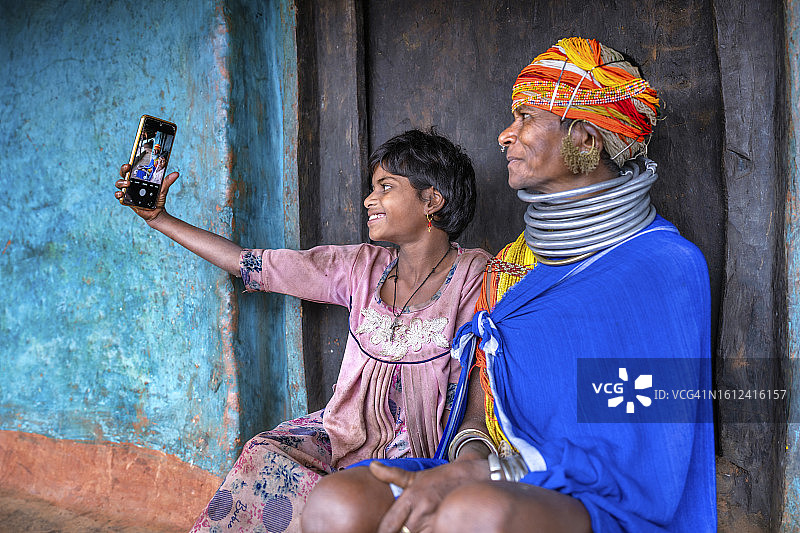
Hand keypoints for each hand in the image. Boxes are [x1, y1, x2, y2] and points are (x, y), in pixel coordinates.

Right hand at [114, 163, 178, 222]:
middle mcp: (131, 184)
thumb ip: (167, 181)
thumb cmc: (157, 198)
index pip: (131, 169)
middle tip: (127, 168)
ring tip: (127, 184)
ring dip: (121, 183)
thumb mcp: (162, 188)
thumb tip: (176, 174)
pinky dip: (118, 194)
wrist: (157, 212)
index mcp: (138, 179)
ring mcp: (128, 191)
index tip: (129, 163)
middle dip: (123, 170)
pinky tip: (122, 194)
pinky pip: (119, 196)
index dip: (128, 165)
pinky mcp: (126, 200)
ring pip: (119, 184)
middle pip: (123, 174)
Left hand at [369, 458, 485, 532]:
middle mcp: (421, 510)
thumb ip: (393, 475)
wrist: (474, 476)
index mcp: (410, 498)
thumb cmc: (442, 479)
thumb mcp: (416, 476)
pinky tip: (427, 530)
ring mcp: (435, 519)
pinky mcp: (446, 523)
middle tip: (400, 530)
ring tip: (415, 529)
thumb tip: (372, 466)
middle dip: (400, 532)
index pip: (389, 524)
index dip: (382, 532)